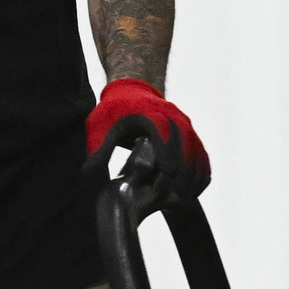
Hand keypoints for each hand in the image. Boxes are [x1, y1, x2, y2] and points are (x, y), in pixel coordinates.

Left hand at [90, 79, 208, 190]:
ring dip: (193, 174)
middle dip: (182, 170)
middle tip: (176, 195)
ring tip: (185, 198)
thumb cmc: (114, 111)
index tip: (167, 172)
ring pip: (196, 151)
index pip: (163, 132)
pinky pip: (202, 155)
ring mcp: (185, 126)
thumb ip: (97, 149)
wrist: (133, 90)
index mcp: (150, 113)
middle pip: (185, 144)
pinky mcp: (191, 135)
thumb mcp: (100, 126)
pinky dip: (201, 172)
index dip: (167, 151)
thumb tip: (86, 175)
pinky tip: (195, 190)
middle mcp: (173, 118)